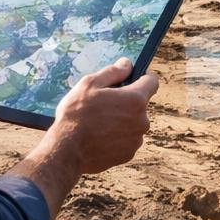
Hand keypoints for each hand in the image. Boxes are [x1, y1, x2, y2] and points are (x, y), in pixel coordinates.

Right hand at [48, 59, 159, 173]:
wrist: (67, 151)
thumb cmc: (76, 115)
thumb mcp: (89, 84)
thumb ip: (113, 72)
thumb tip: (127, 64)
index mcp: (135, 99)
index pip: (152, 81)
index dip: (142, 77)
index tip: (131, 79)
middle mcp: (142, 120)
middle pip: (140, 104)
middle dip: (126, 102)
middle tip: (103, 104)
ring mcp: (136, 139)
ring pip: (133, 123)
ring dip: (122, 121)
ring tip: (98, 123)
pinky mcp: (128, 154)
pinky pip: (126, 140)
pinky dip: (117, 137)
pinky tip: (99, 137)